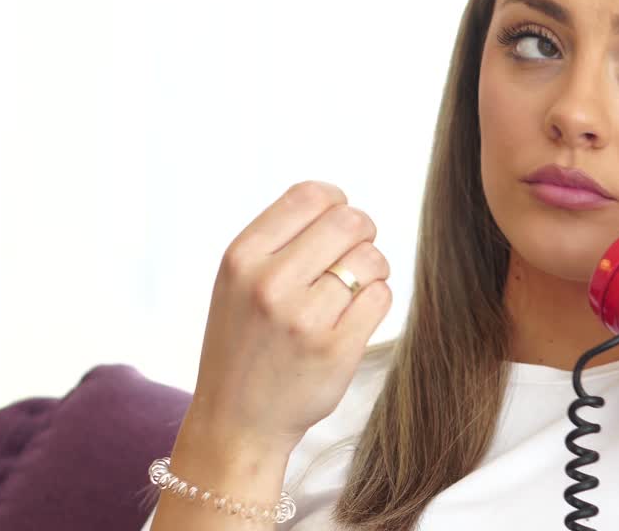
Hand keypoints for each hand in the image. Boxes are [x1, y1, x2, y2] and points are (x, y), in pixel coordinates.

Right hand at [185, 181, 393, 455]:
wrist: (237, 422)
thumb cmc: (244, 342)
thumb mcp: (237, 282)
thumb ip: (280, 239)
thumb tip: (341, 203)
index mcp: (242, 257)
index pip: (311, 195)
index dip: (337, 201)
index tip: (338, 221)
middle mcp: (270, 283)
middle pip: (350, 221)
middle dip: (363, 232)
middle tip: (355, 255)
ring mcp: (304, 318)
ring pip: (372, 259)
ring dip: (373, 270)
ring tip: (351, 291)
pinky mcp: (336, 350)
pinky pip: (382, 297)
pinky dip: (376, 300)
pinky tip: (354, 316)